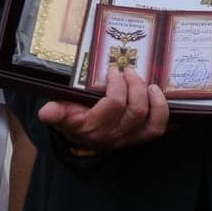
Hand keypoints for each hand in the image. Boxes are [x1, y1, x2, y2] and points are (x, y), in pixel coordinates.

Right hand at [39, 68, 168, 152]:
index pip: (113, 105)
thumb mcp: (60, 115)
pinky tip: (166, 101)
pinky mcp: (141, 137)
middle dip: (136, 87)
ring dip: (156, 101)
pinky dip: (166, 115)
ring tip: (151, 85)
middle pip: (136, 111)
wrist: (81, 140)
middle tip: (130, 71)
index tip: (113, 70)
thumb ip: (55, 113)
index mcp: (94, 127)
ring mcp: (130, 138)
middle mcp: (115, 135)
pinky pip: (159, 130)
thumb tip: (45, 112)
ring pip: (152, 124)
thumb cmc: (73, 120)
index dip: (117, 85)